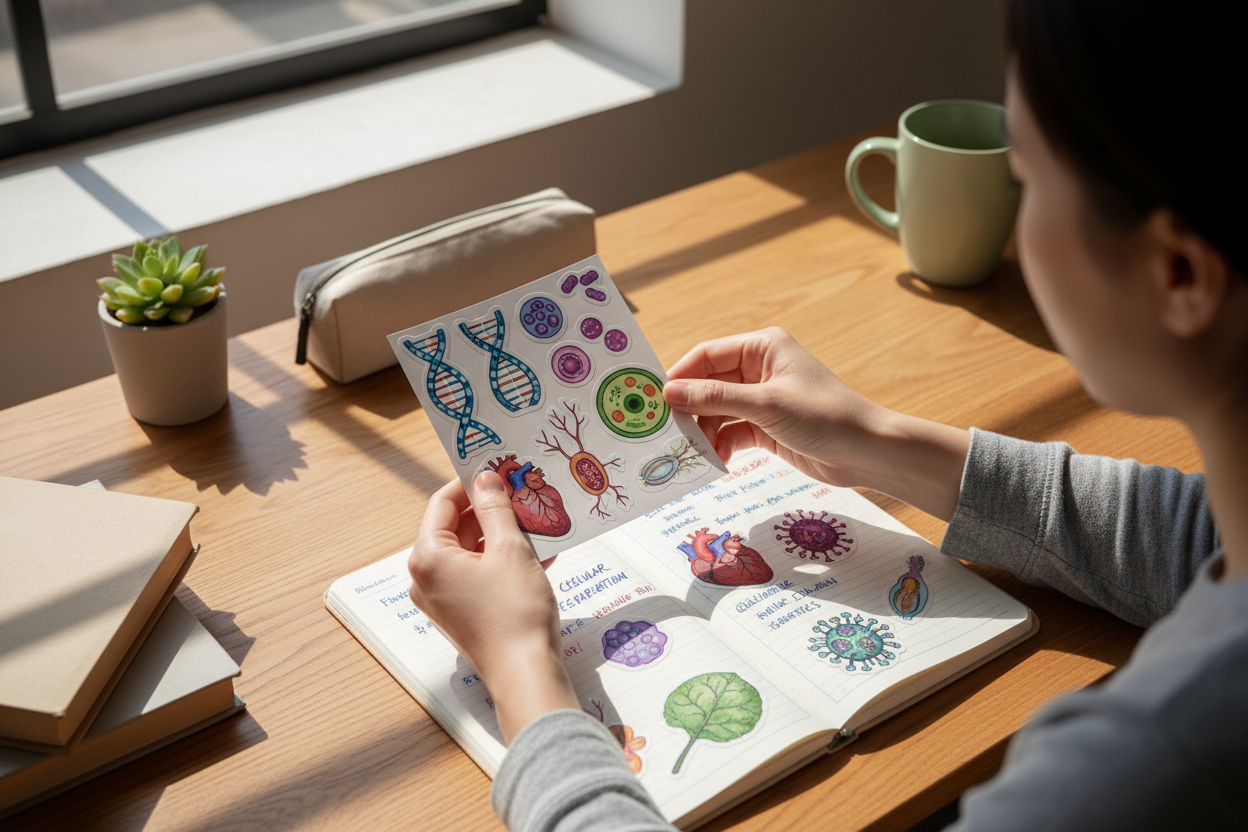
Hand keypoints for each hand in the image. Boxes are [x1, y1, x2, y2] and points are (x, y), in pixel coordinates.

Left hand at [408, 472, 578, 742]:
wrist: (525, 673)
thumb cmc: (515, 612)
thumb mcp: (510, 549)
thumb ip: (496, 508)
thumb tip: (485, 479)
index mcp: (428, 557)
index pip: (443, 503)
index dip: (472, 482)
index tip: (499, 469)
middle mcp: (426, 578)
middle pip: (456, 527)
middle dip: (491, 509)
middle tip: (522, 492)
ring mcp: (441, 599)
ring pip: (470, 551)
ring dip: (501, 534)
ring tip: (536, 520)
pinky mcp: (461, 614)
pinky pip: (478, 574)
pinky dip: (503, 560)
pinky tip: (539, 551)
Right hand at [664, 328, 969, 520]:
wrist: (867, 452)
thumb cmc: (825, 416)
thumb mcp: (766, 404)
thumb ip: (716, 398)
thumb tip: (670, 392)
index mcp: (762, 348)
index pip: (708, 355)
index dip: (679, 374)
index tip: (653, 398)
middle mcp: (760, 369)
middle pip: (709, 384)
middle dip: (688, 407)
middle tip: (664, 430)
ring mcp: (762, 399)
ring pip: (717, 411)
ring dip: (703, 430)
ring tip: (688, 450)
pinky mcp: (767, 427)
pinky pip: (731, 432)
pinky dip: (720, 445)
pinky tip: (713, 460)